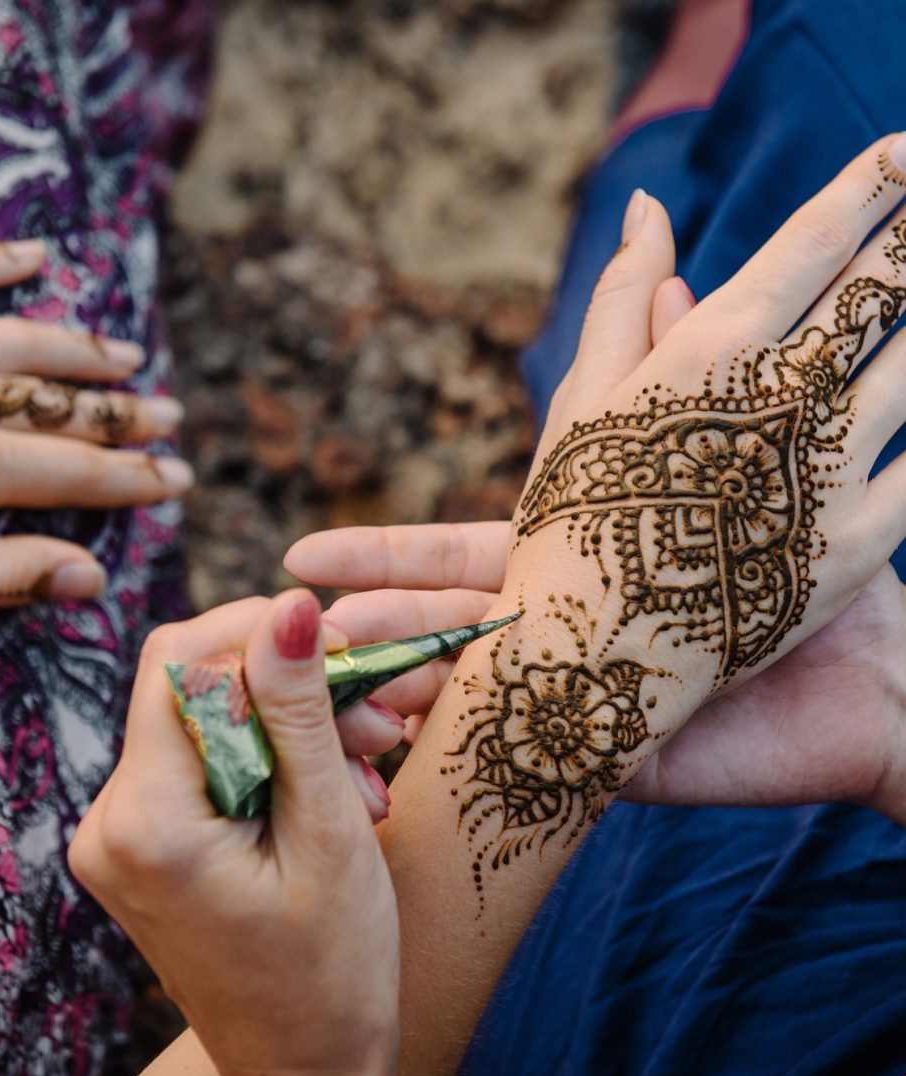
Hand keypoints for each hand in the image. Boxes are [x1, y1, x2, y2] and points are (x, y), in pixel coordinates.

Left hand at [0, 240, 194, 619]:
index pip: (75, 471)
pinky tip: (33, 255)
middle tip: (172, 421)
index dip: (133, 478)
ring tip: (129, 359)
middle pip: (60, 403)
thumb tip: (92, 576)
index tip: (179, 481)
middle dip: (123, 416)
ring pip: (19, 342)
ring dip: (80, 352)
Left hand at [68, 591, 399, 1075]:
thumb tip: (292, 603)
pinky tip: (328, 781)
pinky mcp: (144, 842)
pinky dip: (268, 753)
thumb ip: (301, 711)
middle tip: (372, 712)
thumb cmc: (332, 971)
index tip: (339, 643)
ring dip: (287, 719)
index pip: (178, 662)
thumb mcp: (329, 831)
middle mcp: (110, 822)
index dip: (257, 631)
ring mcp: (121, 835)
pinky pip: (203, 759)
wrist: (303, 1069)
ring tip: (366, 758)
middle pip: (190, 686)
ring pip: (203, 718)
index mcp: (146, 822)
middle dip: (285, 681)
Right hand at [289, 134, 905, 825]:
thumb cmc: (796, 559)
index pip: (456, 555)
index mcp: (574, 564)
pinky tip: (415, 745)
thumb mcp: (719, 445)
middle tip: (301, 629)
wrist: (869, 685)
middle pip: (448, 627)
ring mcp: (587, 694)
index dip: (381, 555)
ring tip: (343, 696)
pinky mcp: (619, 758)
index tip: (303, 558)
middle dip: (375, 623)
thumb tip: (668, 242)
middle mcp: (566, 630)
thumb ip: (679, 358)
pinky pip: (533, 750)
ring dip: (407, 685)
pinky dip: (474, 745)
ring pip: (476, 689)